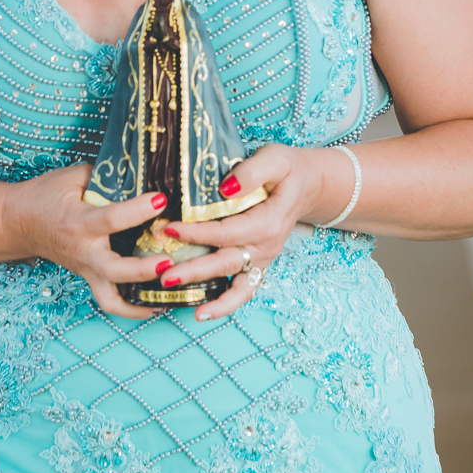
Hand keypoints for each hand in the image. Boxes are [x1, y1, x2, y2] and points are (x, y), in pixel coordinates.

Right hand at [3, 162, 169, 318]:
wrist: (18, 223)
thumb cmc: (46, 195)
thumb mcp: (73, 176)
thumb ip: (106, 175)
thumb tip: (143, 172)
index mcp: (78, 222)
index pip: (111, 219)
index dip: (137, 210)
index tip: (160, 199)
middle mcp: (83, 251)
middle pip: (114, 270)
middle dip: (143, 270)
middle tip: (169, 260)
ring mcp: (86, 269)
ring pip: (111, 297)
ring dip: (140, 300)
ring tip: (169, 292)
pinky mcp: (89, 278)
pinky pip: (110, 301)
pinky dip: (133, 309)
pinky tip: (157, 306)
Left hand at [151, 145, 324, 322]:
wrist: (308, 185)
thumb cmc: (288, 170)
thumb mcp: (274, 159)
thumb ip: (250, 172)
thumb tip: (225, 189)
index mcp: (267, 222)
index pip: (225, 232)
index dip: (195, 232)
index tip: (167, 227)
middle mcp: (266, 246)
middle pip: (225, 263)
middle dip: (194, 271)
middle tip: (164, 275)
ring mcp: (263, 259)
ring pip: (236, 284)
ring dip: (210, 295)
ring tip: (187, 305)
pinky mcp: (259, 264)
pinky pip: (245, 291)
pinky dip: (227, 305)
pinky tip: (203, 313)